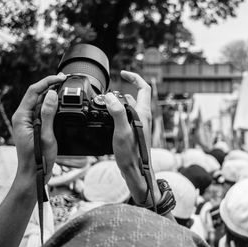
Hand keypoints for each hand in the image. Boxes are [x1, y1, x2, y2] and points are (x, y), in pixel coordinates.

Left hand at [12, 73, 66, 182]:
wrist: (34, 174)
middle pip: (36, 94)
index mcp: (21, 117)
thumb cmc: (38, 159)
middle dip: (50, 85)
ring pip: (40, 102)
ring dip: (52, 94)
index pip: (33, 91)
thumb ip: (48, 114)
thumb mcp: (46, 135)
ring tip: (65, 88)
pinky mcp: (34, 126)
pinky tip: (61, 104)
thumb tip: (51, 95)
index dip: (47, 81)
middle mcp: (22, 117)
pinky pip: (42, 111)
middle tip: (65, 80)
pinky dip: (52, 105)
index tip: (60, 78)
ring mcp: (28, 121)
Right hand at [104, 70, 160, 206]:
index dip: (134, 78)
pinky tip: (106, 120)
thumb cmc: (132, 155)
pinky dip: (116, 114)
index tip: (123, 73)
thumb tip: (111, 96)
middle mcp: (143, 117)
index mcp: (143, 113)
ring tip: (103, 106)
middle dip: (120, 93)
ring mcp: (140, 125)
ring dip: (117, 104)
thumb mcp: (122, 131)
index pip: (144, 88)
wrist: (136, 172)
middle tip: (105, 96)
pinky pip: (126, 117)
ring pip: (129, 108)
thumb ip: (117, 112)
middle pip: (134, 97)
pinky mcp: (134, 132)